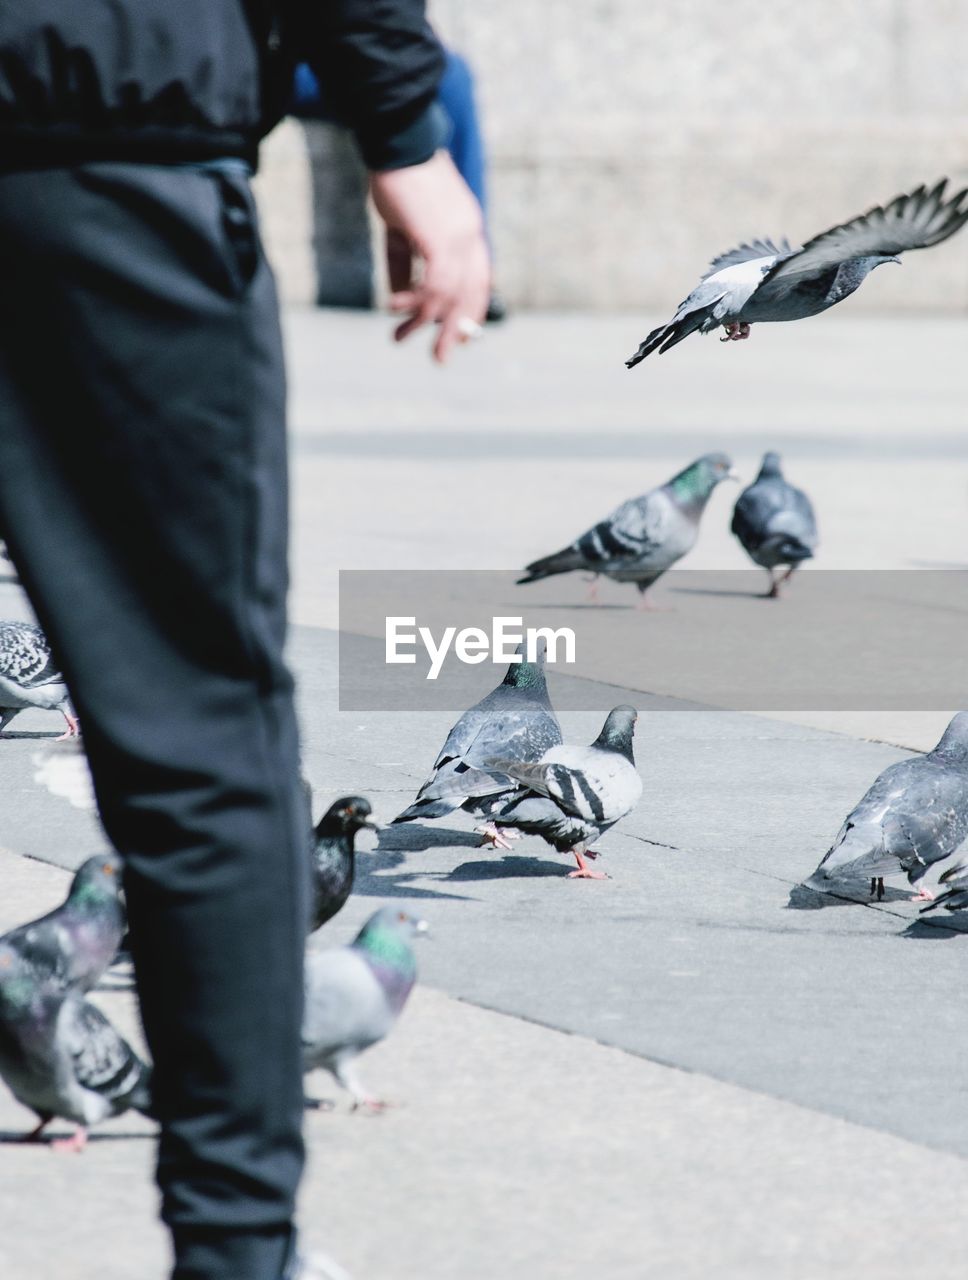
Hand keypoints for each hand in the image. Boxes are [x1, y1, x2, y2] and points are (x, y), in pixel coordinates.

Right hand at [369, 151, 490, 362]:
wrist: (397, 142)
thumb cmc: (397, 180)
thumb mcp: (401, 228)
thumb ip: (404, 264)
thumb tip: (399, 297)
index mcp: (468, 232)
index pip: (478, 281)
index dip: (468, 312)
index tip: (457, 337)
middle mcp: (471, 237)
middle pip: (470, 296)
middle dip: (453, 331)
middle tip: (440, 359)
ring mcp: (459, 239)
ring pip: (448, 297)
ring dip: (421, 322)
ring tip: (399, 338)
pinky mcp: (440, 239)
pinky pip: (432, 286)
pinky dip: (414, 302)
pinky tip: (393, 308)